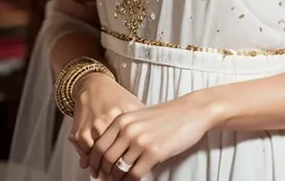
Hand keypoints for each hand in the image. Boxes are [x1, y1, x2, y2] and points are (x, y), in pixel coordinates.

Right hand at [68, 72, 144, 173]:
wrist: (94, 85)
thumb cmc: (116, 97)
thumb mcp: (133, 105)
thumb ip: (143, 121)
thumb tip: (153, 138)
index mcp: (122, 116)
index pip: (127, 147)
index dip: (129, 164)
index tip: (130, 174)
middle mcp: (106, 121)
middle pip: (111, 155)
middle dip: (113, 171)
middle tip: (116, 178)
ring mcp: (92, 126)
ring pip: (96, 157)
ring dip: (99, 168)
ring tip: (104, 174)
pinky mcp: (80, 129)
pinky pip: (83, 152)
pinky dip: (87, 160)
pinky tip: (92, 164)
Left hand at [88, 92, 215, 179]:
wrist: (190, 111)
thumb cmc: (166, 115)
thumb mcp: (139, 116)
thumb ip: (124, 130)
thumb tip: (111, 151)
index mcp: (122, 120)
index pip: (99, 146)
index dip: (94, 162)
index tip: (96, 171)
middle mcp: (127, 130)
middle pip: (106, 159)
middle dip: (104, 173)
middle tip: (106, 179)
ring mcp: (140, 141)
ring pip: (118, 169)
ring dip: (117, 179)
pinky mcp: (153, 153)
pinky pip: (134, 175)